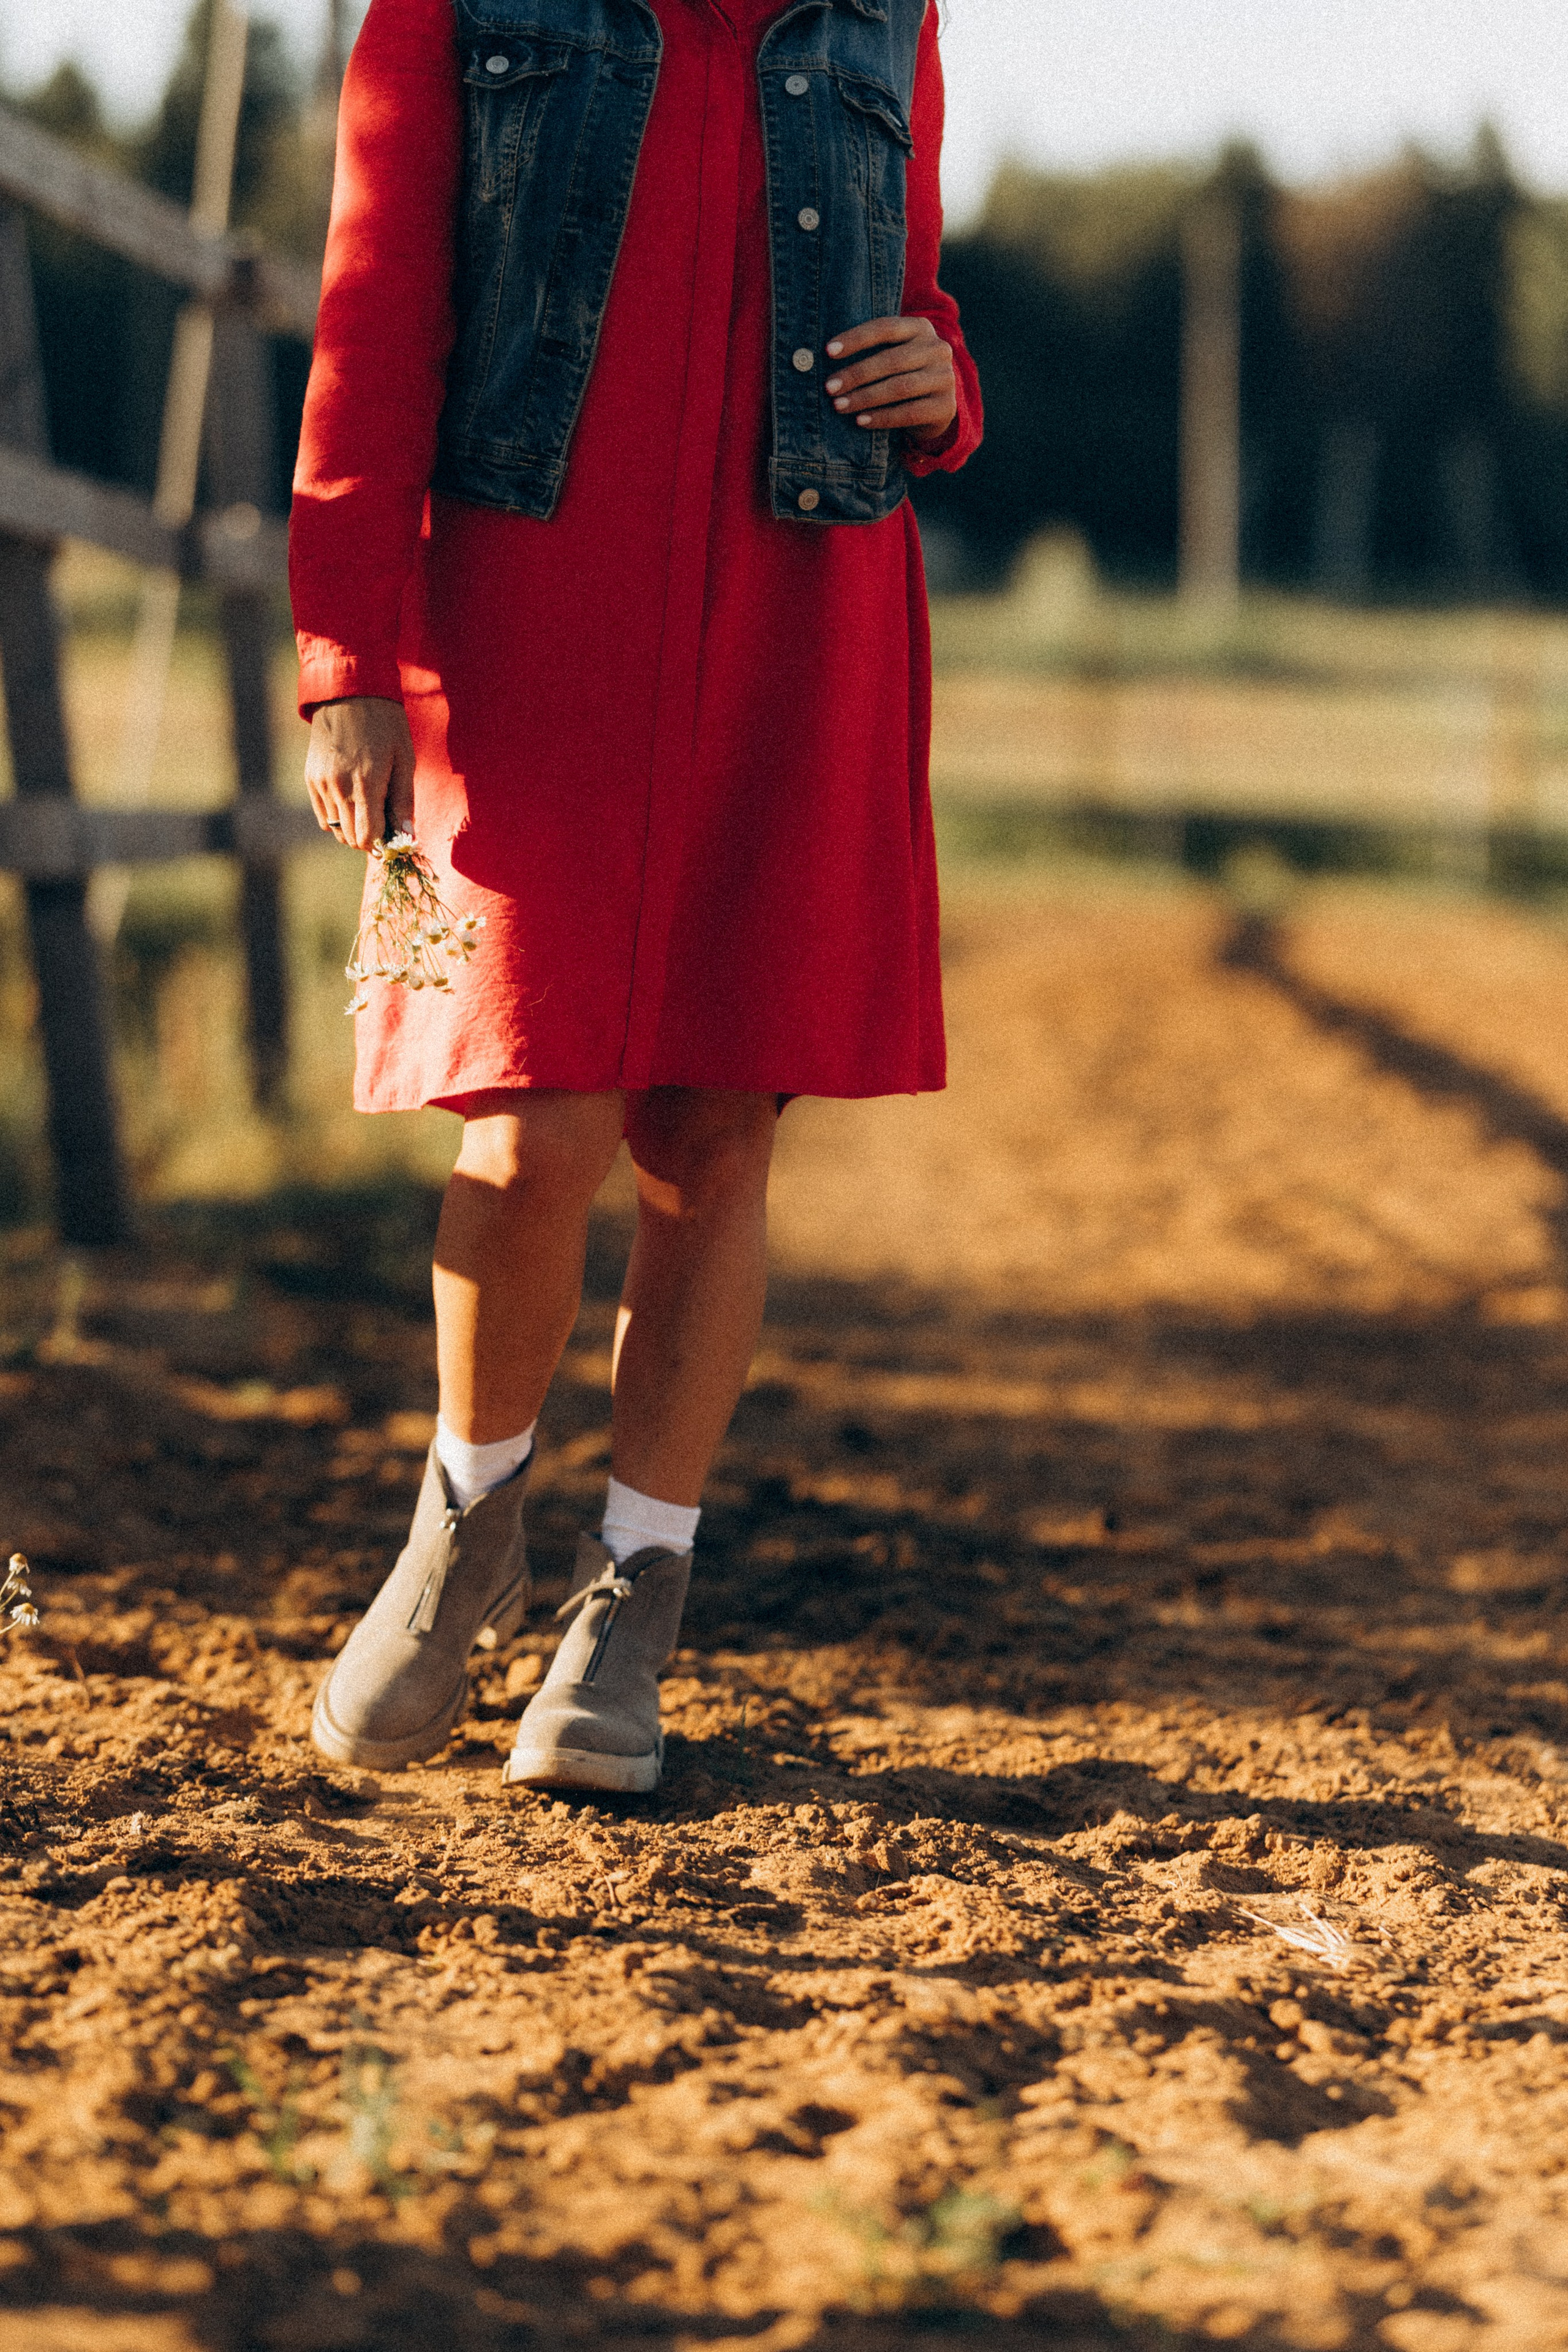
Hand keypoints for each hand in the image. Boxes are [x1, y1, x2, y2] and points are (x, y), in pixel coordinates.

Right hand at [304, 696, 414, 850]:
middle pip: (351, 839)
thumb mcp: (404, 760)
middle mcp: (339, 787)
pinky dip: (338, 817)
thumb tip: (406, 838)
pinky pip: (323, 816)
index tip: (392, 836)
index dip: (382, 844)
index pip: (367, 837)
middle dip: (370, 838)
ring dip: (354, 828)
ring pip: (336, 830)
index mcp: (366, 783)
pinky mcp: (311, 778)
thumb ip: (404, 802)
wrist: (350, 693)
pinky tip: (352, 800)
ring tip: (369, 807)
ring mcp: (321, 783)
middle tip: (384, 822)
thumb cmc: (385, 724)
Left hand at [824, 315, 956, 445]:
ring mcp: (945, 378)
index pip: (885, 328)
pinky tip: (860, 421)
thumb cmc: (903, 374)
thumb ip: (872, 349)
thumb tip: (826, 355)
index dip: (856, 338)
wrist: (937, 405)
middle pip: (891, 360)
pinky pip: (909, 413)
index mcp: (921, 328)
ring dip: (865, 398)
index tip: (828, 351)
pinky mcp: (946, 407)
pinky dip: (882, 418)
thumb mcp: (894, 353)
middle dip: (857, 374)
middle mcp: (937, 349)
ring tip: (840, 406)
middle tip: (830, 387)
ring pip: (899, 387)